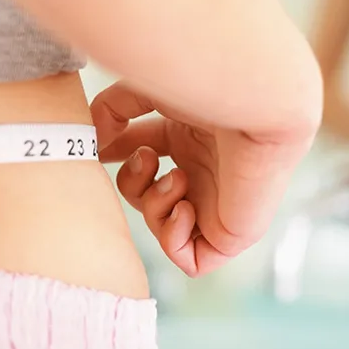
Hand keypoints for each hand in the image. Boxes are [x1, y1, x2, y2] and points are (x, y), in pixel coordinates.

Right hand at [91, 82, 313, 277]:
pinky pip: (192, 260)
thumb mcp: (148, 90)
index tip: (96, 149)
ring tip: (176, 179)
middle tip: (148, 159)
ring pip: (165, 228)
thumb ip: (113, 109)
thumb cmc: (208, 88)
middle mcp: (205, 170)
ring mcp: (219, 203)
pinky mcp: (232, 233)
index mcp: (190, 137)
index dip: (118, 154)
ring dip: (154, 206)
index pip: (145, 155)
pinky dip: (173, 238)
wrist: (255, 104)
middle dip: (133, 182)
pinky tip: (185, 207)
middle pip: (148, 195)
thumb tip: (93, 140)